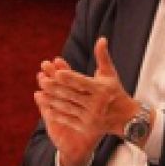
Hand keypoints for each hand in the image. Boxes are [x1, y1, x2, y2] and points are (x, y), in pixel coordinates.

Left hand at [35, 38, 139, 165]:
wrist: (125, 117)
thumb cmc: (115, 90)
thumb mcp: (110, 73)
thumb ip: (103, 56)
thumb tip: (101, 38)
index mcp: (101, 89)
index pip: (82, 82)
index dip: (70, 78)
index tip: (57, 72)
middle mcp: (97, 104)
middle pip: (72, 94)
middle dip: (55, 87)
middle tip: (42, 80)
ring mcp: (91, 117)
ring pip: (68, 107)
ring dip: (51, 100)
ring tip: (39, 93)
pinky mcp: (86, 127)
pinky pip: (68, 119)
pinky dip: (56, 113)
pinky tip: (46, 107)